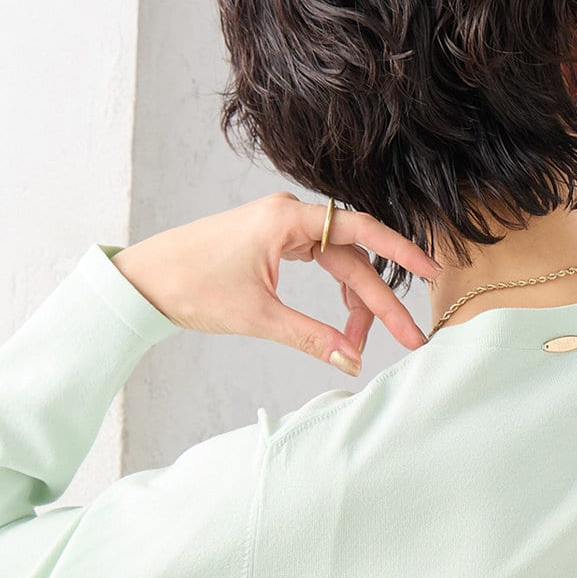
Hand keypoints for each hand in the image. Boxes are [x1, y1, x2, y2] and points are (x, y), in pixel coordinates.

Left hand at [109, 191, 441, 375]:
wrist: (145, 280)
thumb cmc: (192, 286)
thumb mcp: (257, 316)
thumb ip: (310, 337)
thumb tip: (352, 361)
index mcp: (287, 219)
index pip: (360, 232)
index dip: (400, 252)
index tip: (431, 271)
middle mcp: (289, 216)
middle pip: (353, 257)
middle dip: (379, 302)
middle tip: (407, 340)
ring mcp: (282, 229)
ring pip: (339, 264)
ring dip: (354, 304)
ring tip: (359, 344)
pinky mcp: (273, 244)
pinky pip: (320, 265)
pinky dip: (334, 296)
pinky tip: (340, 326)